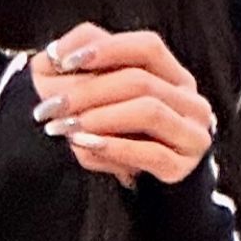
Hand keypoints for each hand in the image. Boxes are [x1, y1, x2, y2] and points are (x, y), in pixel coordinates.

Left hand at [30, 23, 216, 187]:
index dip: (107, 49)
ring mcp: (193, 135)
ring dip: (99, 117)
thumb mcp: (104, 97)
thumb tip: (59, 53)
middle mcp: (192, 102)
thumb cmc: (120, 134)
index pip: (147, 47)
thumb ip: (88, 64)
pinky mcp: (182, 168)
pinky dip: (114, 146)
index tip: (63, 62)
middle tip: (48, 106)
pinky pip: (151, 153)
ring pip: (149, 111)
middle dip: (87, 91)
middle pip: (141, 81)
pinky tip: (83, 144)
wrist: (150, 193)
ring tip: (64, 126)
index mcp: (176, 77)